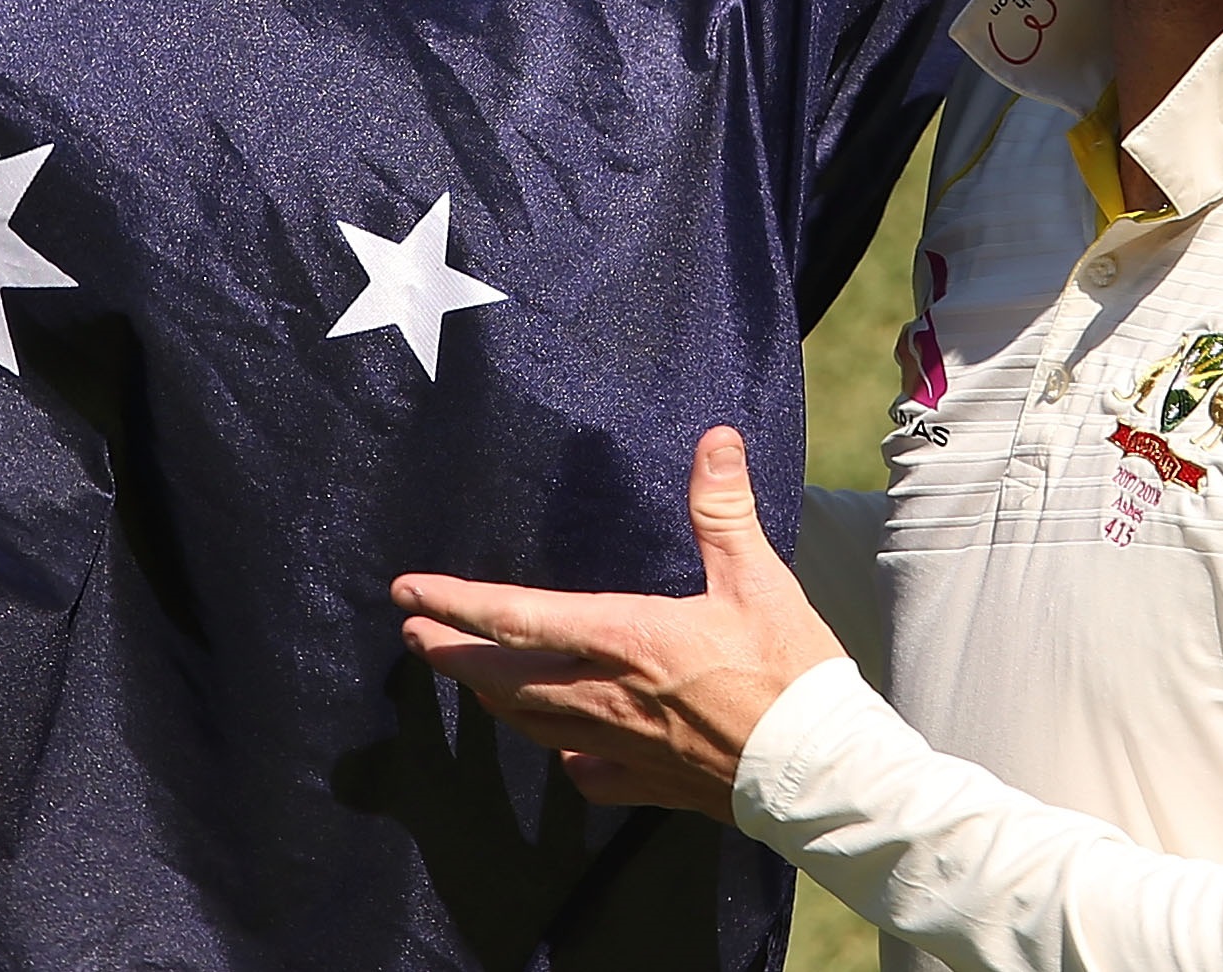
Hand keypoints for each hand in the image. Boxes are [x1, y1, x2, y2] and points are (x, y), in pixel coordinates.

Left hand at [393, 427, 847, 818]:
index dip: (456, 603)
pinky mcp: (644, 780)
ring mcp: (620, 744)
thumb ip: (724, 511)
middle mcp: (606, 696)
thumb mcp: (758, 580)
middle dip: (452, 654)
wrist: (813, 767)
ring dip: (491, 697)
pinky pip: (585, 771)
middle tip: (415, 636)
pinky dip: (564, 754)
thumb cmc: (788, 671)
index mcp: (626, 639)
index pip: (518, 618)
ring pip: (531, 723)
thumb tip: (714, 442)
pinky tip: (563, 751)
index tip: (408, 593)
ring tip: (468, 678)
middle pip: (504, 678)